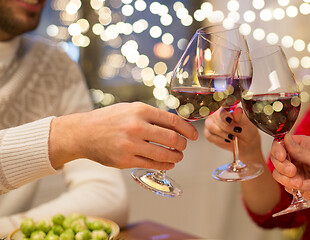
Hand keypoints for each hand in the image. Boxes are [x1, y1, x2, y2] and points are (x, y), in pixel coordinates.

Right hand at [50, 102, 197, 169]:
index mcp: (140, 110)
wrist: (83, 132)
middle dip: (183, 145)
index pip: (173, 121)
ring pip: (164, 154)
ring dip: (176, 157)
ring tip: (178, 156)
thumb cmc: (110, 119)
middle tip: (184, 147)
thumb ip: (153, 116)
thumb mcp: (131, 109)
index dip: (188, 130)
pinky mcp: (125, 160)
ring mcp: (130, 144)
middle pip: (172, 139)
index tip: (194, 136)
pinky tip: (168, 163)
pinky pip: (152, 165)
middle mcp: (136, 127)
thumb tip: (178, 125)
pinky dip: (165, 165)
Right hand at [203, 107, 260, 157]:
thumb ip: (239, 116)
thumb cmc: (245, 128)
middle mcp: (215, 113)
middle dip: (226, 126)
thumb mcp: (245, 122)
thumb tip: (237, 110)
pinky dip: (219, 139)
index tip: (230, 120)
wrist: (246, 140)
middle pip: (216, 117)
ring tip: (233, 137)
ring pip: (211, 126)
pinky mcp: (208, 133)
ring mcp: (210, 122)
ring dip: (223, 133)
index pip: (221, 107)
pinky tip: (227, 140)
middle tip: (236, 130)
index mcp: (225, 106)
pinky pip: (209, 136)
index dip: (225, 114)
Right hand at [270, 134, 309, 213]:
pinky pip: (285, 185)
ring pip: (278, 173)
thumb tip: (286, 137)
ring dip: (288, 180)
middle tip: (293, 172)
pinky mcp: (295, 185)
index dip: (278, 149)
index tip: (282, 157)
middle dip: (283, 166)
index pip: (282, 142)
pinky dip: (296, 188)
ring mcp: (295, 172)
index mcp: (304, 145)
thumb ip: (301, 152)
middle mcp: (297, 157)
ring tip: (302, 183)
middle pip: (276, 158)